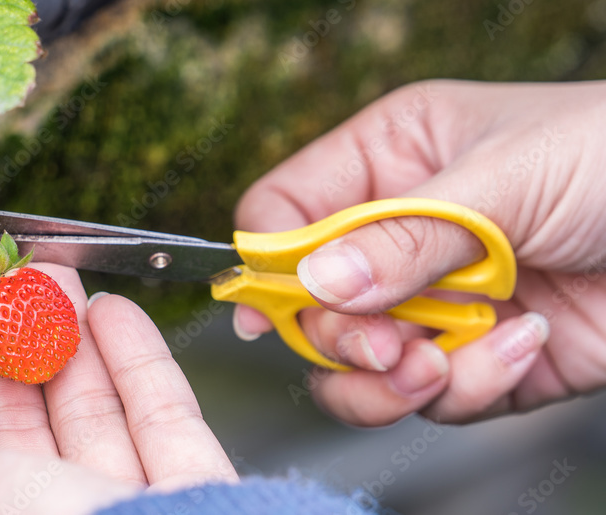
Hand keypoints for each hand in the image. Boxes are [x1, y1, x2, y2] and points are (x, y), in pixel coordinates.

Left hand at [0, 264, 236, 513]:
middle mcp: (48, 511)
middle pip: (21, 409)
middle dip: (8, 333)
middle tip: (4, 274)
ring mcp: (119, 498)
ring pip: (90, 404)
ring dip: (71, 335)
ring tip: (57, 278)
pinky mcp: (184, 483)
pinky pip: (160, 413)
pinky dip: (138, 358)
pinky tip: (115, 313)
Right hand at [234, 80, 605, 425]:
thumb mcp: (503, 178)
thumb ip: (401, 235)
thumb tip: (315, 283)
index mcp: (390, 161)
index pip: (285, 213)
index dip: (268, 262)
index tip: (267, 308)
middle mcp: (400, 234)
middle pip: (310, 304)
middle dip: (341, 334)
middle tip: (384, 343)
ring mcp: (436, 300)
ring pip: (358, 365)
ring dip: (393, 377)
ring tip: (438, 362)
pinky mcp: (476, 358)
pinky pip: (430, 396)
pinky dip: (466, 386)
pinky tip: (518, 346)